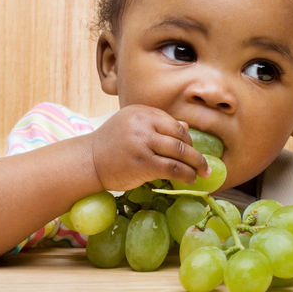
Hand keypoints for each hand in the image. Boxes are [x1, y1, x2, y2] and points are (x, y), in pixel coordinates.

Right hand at [89, 105, 210, 191]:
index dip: (186, 137)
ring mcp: (142, 142)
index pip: (172, 123)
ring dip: (196, 164)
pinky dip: (186, 175)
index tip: (192, 149)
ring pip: (179, 152)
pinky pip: (172, 168)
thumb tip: (186, 126)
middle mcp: (142, 123)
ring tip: (202, 173)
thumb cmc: (110, 146)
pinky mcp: (142, 162)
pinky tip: (190, 180)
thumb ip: (156, 125)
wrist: (88, 162)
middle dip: (195, 152)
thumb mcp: (131, 127)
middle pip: (179, 136)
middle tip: (204, 164)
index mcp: (141, 111)